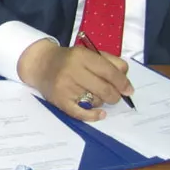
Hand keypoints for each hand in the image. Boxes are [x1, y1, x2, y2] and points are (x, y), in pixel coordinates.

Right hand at [17, 39, 133, 120]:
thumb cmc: (69, 60)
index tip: (128, 90)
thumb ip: (110, 62)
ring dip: (101, 101)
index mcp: (82, 56)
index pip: (109, 72)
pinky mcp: (59, 101)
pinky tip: (100, 114)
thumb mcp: (89, 54)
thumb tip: (126, 82)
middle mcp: (72, 71)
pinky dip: (93, 116)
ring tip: (95, 94)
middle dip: (115, 95)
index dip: (122, 83)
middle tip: (115, 96)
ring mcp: (65, 87)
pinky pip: (80, 113)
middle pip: (105, 89)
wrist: (41, 65)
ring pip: (95, 101)